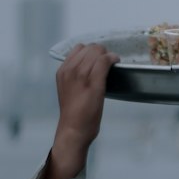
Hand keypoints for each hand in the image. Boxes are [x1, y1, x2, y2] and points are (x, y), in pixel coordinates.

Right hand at [41, 43, 117, 178]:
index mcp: (62, 71)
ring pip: (97, 52)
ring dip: (108, 55)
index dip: (91, 51)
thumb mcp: (68, 90)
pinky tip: (116, 62)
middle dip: (101, 52)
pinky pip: (104, 61)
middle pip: (89, 48)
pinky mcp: (93, 83)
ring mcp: (81, 75)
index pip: (79, 48)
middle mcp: (70, 70)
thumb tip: (89, 68)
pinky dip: (112, 58)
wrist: (73, 130)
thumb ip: (75, 77)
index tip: (98, 59)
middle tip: (108, 62)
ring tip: (113, 62)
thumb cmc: (73, 114)